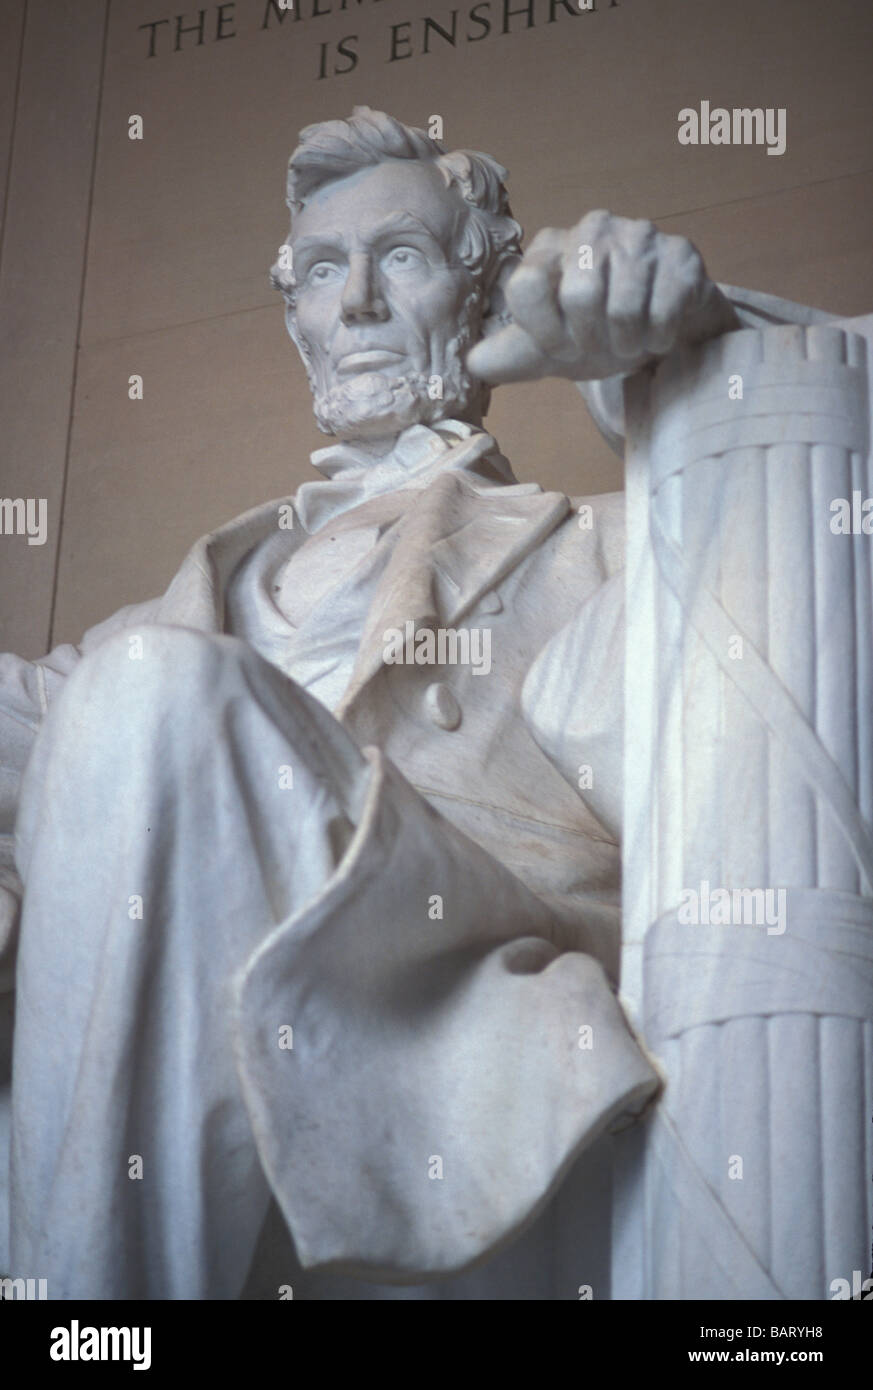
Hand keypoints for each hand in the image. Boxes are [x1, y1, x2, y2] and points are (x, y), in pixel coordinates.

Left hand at [466, 210, 738, 384]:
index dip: (544, 331)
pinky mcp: (680, 255)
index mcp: (549, 246)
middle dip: (589, 340)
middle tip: (600, 345)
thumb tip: (475, 363)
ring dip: (625, 343)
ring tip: (628, 340)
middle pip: (579, 295)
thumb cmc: (596, 332)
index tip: (560, 346)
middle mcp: (592, 229)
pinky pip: (663, 311)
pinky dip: (657, 339)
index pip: (527, 285)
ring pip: (623, 307)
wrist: (658, 329)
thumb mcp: (549, 349)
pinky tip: (656, 334)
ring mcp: (639, 236)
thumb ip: (511, 355)